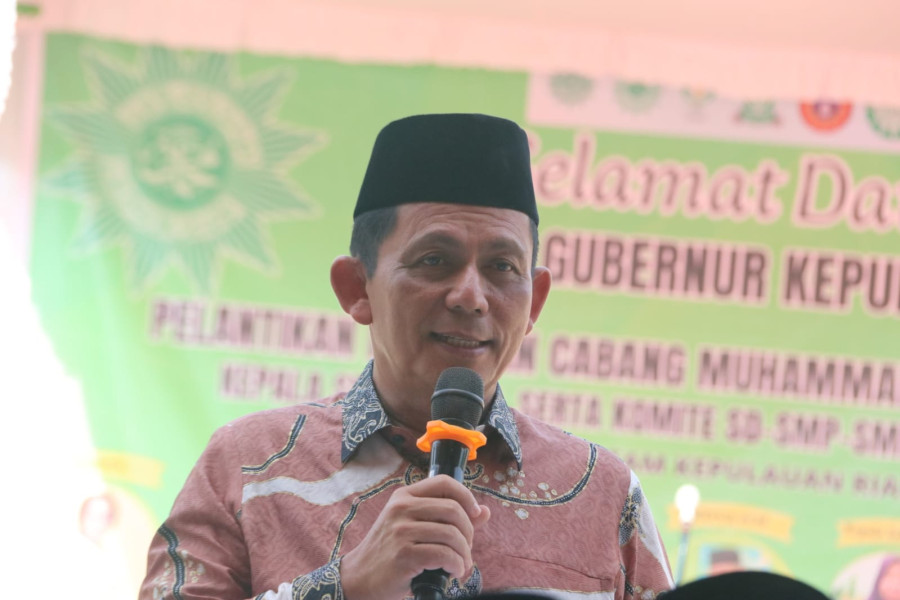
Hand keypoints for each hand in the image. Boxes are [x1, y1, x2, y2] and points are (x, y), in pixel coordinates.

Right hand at [339, 475, 490, 599]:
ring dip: (465, 554)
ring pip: (452, 534)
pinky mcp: (404, 554)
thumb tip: (484, 511)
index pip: (444, 482)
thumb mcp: (414, 527)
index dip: (466, 496)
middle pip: (453, 509)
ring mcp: (401, 530)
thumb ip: (448, 518)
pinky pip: (444, 555)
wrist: (360, 577)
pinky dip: (456, 565)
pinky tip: (453, 572)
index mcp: (404, 496)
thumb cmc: (391, 552)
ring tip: (461, 564)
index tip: (474, 513)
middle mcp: (401, 508)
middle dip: (469, 532)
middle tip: (466, 548)